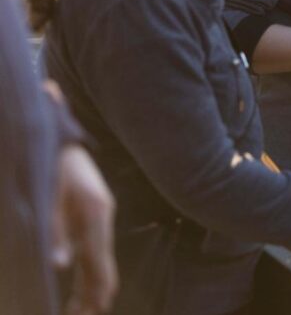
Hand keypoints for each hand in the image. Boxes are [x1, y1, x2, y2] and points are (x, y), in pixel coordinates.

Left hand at [54, 145, 116, 314]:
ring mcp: (97, 215)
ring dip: (89, 284)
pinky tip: (79, 282)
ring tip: (79, 309)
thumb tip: (60, 265)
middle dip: (93, 293)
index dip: (97, 289)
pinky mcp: (89, 213)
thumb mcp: (48, 194)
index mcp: (95, 212)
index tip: (92, 311)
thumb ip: (53, 230)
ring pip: (97, 258)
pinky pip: (92, 248)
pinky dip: (87, 268)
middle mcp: (101, 216)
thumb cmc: (50, 161)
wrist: (58, 133)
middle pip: (102, 263)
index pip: (100, 261)